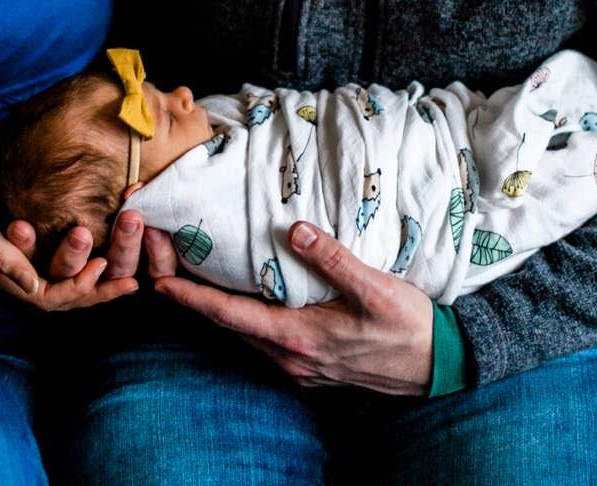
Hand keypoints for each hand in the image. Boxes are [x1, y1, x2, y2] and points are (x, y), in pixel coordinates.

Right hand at [0, 136, 138, 311]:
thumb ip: (1, 254)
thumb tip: (35, 287)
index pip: (46, 297)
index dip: (79, 289)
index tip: (107, 269)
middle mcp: (9, 267)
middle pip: (60, 291)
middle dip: (96, 290)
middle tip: (133, 281)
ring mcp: (15, 250)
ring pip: (61, 272)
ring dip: (91, 271)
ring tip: (123, 263)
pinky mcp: (20, 231)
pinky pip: (55, 249)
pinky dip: (79, 249)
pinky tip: (101, 236)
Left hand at [148, 220, 435, 394]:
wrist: (437, 366)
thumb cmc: (407, 327)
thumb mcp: (376, 288)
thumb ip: (334, 259)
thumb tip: (296, 230)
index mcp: (297, 337)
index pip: (229, 315)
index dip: (191, 297)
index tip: (158, 280)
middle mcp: (290, 357)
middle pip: (228, 326)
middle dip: (194, 298)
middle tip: (166, 266)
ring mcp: (298, 365)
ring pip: (244, 334)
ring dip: (217, 309)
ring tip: (193, 276)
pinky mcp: (309, 365)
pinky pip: (263, 340)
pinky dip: (243, 318)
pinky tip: (242, 297)